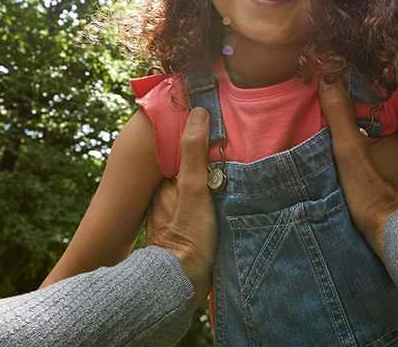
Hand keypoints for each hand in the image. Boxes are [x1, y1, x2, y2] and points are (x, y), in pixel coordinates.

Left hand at [146, 107, 215, 305]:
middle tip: (232, 156)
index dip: (198, 140)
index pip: (181, 151)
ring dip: (210, 187)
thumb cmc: (186, 235)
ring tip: (234, 181)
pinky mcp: (185, 236)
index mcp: (164, 183)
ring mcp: (173, 218)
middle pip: (188, 171)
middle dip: (207, 164)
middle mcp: (165, 198)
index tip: (218, 130)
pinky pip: (198, 212)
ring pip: (193, 192)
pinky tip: (224, 207)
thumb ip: (194, 152)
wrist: (181, 285)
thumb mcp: (193, 188)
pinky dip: (209, 207)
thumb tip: (198, 112)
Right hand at [318, 78, 397, 259]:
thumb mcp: (349, 151)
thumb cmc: (377, 194)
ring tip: (371, 139)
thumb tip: (328, 77)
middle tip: (359, 114)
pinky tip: (386, 165)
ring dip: (391, 137)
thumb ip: (339, 113)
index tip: (353, 91)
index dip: (370, 92)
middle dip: (381, 114)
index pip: (391, 97)